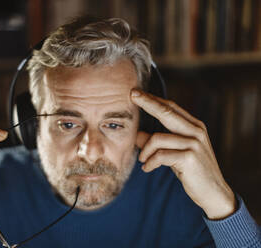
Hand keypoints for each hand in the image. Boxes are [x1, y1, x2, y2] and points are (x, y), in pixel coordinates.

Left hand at [131, 90, 235, 219]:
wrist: (213, 193)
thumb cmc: (192, 171)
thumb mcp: (173, 153)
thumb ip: (157, 143)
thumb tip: (136, 135)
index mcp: (194, 126)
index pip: (170, 107)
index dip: (152, 99)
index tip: (136, 92)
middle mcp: (196, 131)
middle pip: (166, 111)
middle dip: (147, 102)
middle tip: (131, 95)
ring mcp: (194, 143)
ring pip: (157, 138)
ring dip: (145, 151)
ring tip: (142, 160)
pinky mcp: (190, 158)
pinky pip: (160, 155)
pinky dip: (150, 162)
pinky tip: (147, 168)